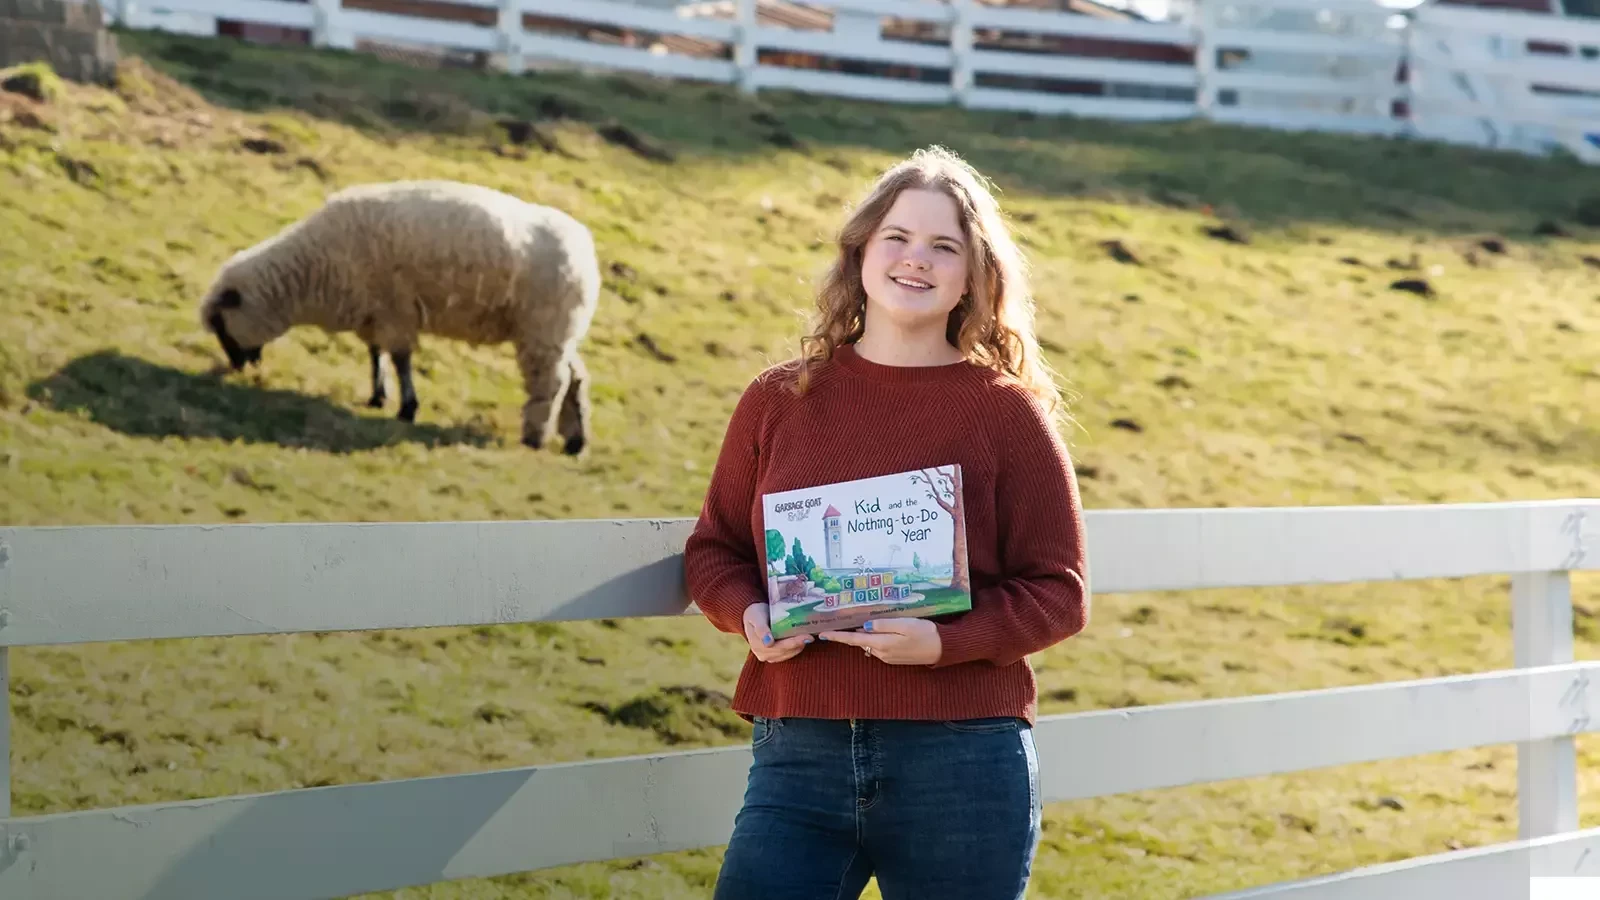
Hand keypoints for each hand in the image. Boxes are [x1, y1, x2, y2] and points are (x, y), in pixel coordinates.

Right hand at [743, 602, 811, 661]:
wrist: (752, 616)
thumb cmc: (755, 614)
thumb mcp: (756, 617)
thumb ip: (761, 629)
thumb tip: (768, 643)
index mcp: (757, 645)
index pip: (778, 647)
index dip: (792, 643)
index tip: (805, 637)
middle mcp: (762, 654)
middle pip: (784, 652)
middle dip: (798, 644)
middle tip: (811, 637)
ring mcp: (767, 656)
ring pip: (787, 655)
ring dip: (798, 647)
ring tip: (808, 638)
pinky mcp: (773, 656)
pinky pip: (786, 655)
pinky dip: (795, 649)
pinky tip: (802, 642)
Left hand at [819, 618, 941, 665]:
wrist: (942, 649)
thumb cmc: (925, 633)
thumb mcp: (904, 624)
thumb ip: (883, 625)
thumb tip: (864, 626)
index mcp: (882, 644)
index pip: (854, 640)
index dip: (837, 637)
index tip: (822, 634)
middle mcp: (881, 653)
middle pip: (860, 641)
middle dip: (849, 632)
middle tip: (839, 619)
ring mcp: (888, 657)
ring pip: (869, 643)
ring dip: (863, 634)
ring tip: (858, 620)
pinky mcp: (894, 657)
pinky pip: (878, 646)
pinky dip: (874, 638)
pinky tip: (877, 629)